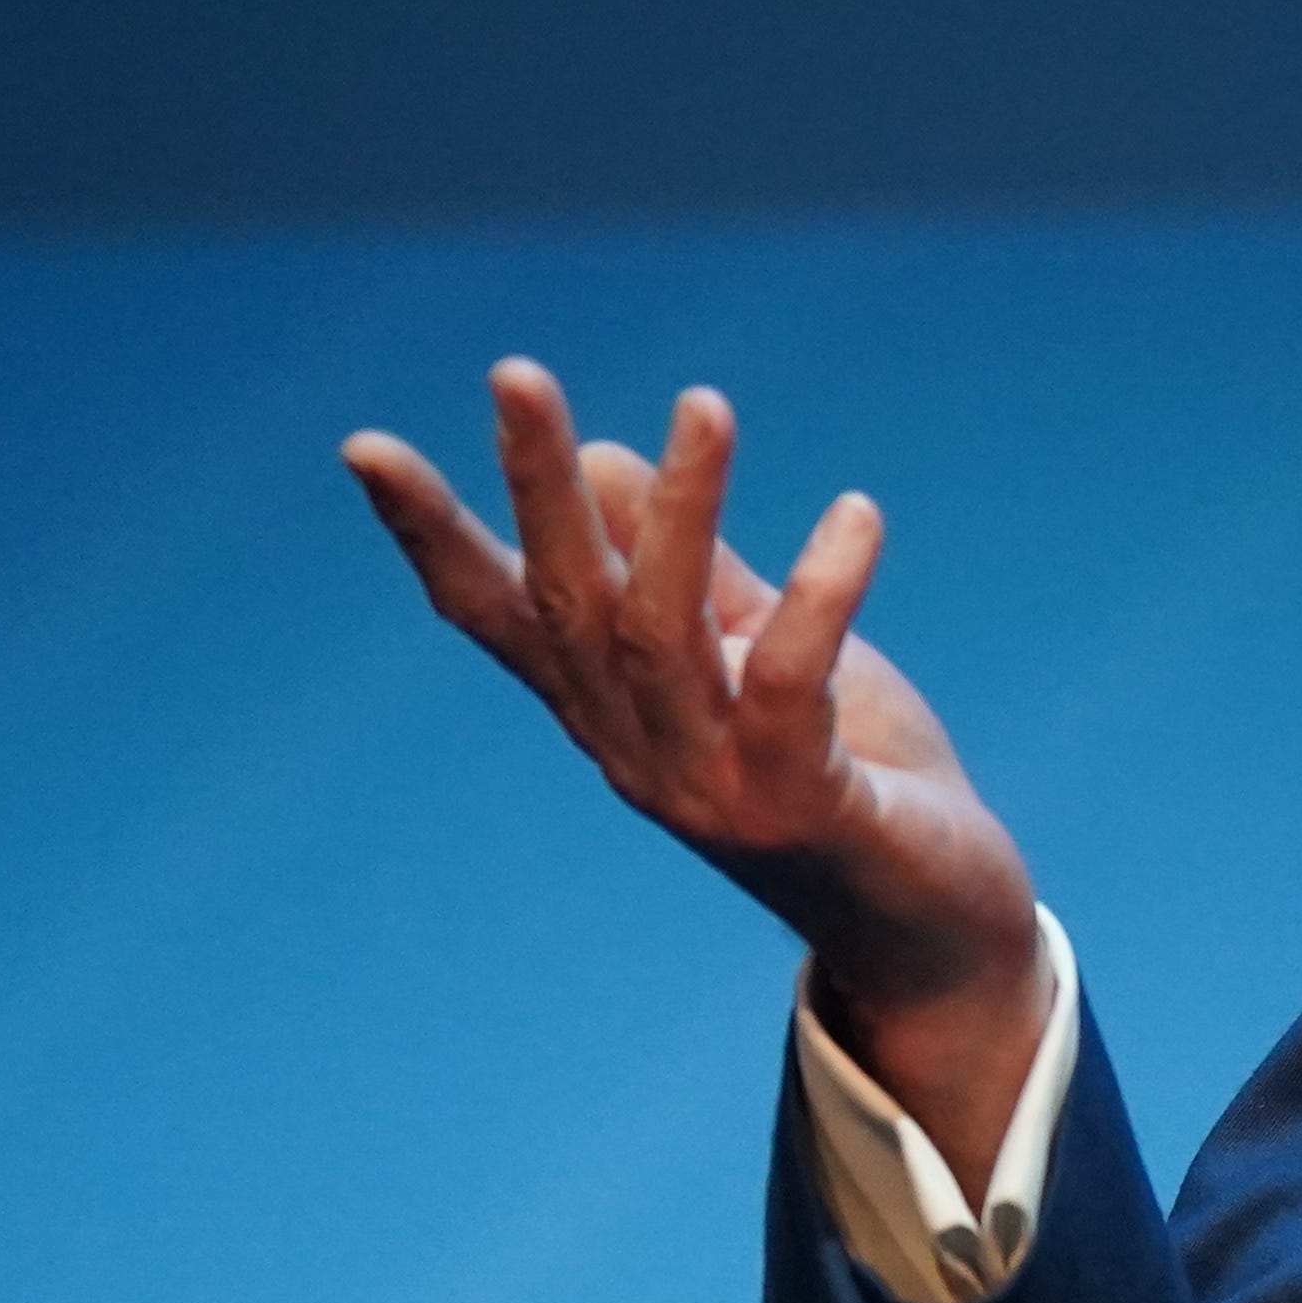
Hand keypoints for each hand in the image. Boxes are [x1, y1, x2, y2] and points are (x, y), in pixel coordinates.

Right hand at [343, 360, 1046, 1188]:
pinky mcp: (797, 808)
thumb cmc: (854, 780)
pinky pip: (789, 685)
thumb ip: (702, 574)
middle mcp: (639, 753)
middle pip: (568, 605)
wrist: (938, 930)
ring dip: (682, 513)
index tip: (363, 446)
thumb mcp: (767, 660)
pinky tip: (854, 517)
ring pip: (664, 635)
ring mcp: (709, 787)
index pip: (500, 617)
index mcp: (615, 714)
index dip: (431, 537)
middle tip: (515, 372)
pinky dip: (817, 597)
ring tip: (705, 403)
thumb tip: (613, 460)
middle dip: (535, 487)